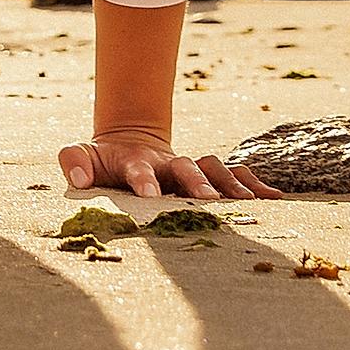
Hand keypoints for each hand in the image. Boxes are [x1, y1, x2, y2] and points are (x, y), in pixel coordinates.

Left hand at [60, 122, 283, 201]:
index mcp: (137, 161)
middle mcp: (169, 163)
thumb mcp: (82, 156)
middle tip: (205, 200)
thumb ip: (74, 161)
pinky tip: (275, 199)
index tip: (147, 195)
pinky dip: (254, 185)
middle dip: (196, 182)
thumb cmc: (102, 162)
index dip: (143, 179)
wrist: (129, 145)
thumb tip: (77, 180)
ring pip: (215, 170)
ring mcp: (190, 168)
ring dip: (230, 185)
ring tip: (245, 204)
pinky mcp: (207, 175)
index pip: (139, 169)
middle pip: (186, 167)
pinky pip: (236, 176)